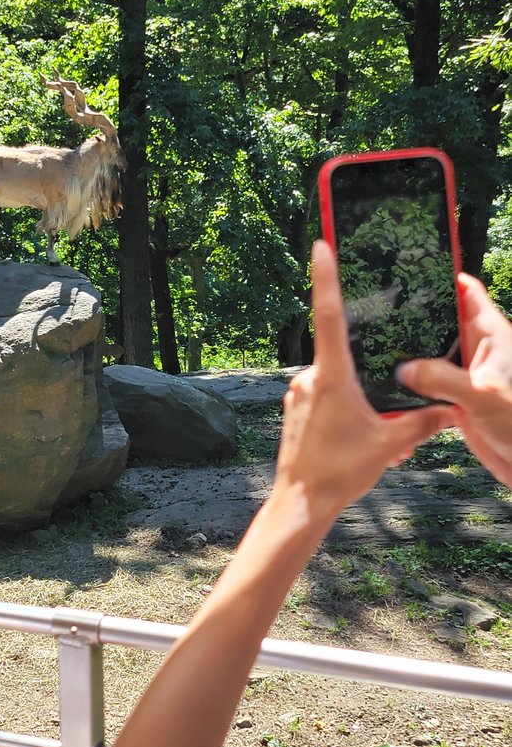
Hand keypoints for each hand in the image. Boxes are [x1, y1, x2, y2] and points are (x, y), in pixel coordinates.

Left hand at [274, 241, 448, 523]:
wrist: (300, 502)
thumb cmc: (340, 471)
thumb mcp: (391, 444)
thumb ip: (423, 422)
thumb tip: (451, 410)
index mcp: (332, 375)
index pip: (330, 314)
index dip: (326, 276)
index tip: (320, 244)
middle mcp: (310, 376)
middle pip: (347, 359)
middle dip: (371, 384)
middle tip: (384, 420)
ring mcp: (299, 391)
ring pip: (339, 384)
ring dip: (360, 403)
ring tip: (375, 441)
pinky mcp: (295, 407)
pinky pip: (326, 399)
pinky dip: (346, 412)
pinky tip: (357, 441)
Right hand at [398, 272, 511, 487]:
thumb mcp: (482, 396)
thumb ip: (443, 379)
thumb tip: (405, 369)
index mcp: (491, 334)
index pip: (466, 290)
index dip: (442, 275)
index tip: (411, 266)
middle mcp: (475, 348)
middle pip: (439, 316)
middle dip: (413, 310)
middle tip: (377, 302)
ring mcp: (462, 371)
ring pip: (428, 348)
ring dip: (408, 347)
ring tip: (372, 336)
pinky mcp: (452, 394)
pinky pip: (424, 379)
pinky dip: (408, 379)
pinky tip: (385, 378)